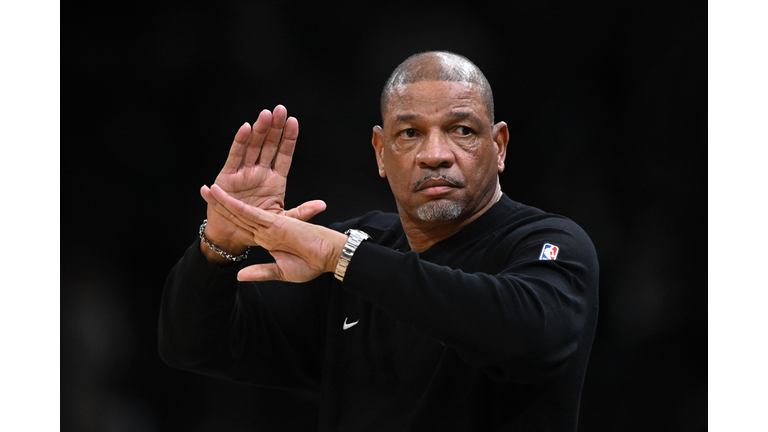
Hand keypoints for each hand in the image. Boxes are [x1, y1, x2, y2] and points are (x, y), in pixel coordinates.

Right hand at [200, 106, 325, 259]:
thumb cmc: (258, 228)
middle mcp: (260, 172)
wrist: (233, 236)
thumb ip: (301, 212)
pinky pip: (235, 155)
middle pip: (269, 145)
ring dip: (259, 130)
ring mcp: (244, 172)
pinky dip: (240, 141)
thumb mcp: (283, 220)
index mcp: (275, 180)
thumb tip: (322, 205)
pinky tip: (246, 128)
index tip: (293, 122)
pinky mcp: (228, 176)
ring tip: (266, 114)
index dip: (288, 139)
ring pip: (253, 146)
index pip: (284, 155)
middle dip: (275, 127)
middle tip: (280, 110)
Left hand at [208, 184, 346, 282]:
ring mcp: (270, 225)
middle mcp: (266, 229)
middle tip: (203, 191)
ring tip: (208, 189)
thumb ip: (261, 272)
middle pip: (237, 215)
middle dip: (219, 204)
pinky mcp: (277, 223)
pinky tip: (225, 199)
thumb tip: (239, 276)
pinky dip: (238, 207)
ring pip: (241, 211)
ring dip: (223, 201)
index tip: (212, 213)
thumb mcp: (281, 272)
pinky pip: (253, 215)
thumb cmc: (312, 263)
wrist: (329, 258)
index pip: (241, 227)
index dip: (226, 218)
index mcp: (267, 239)